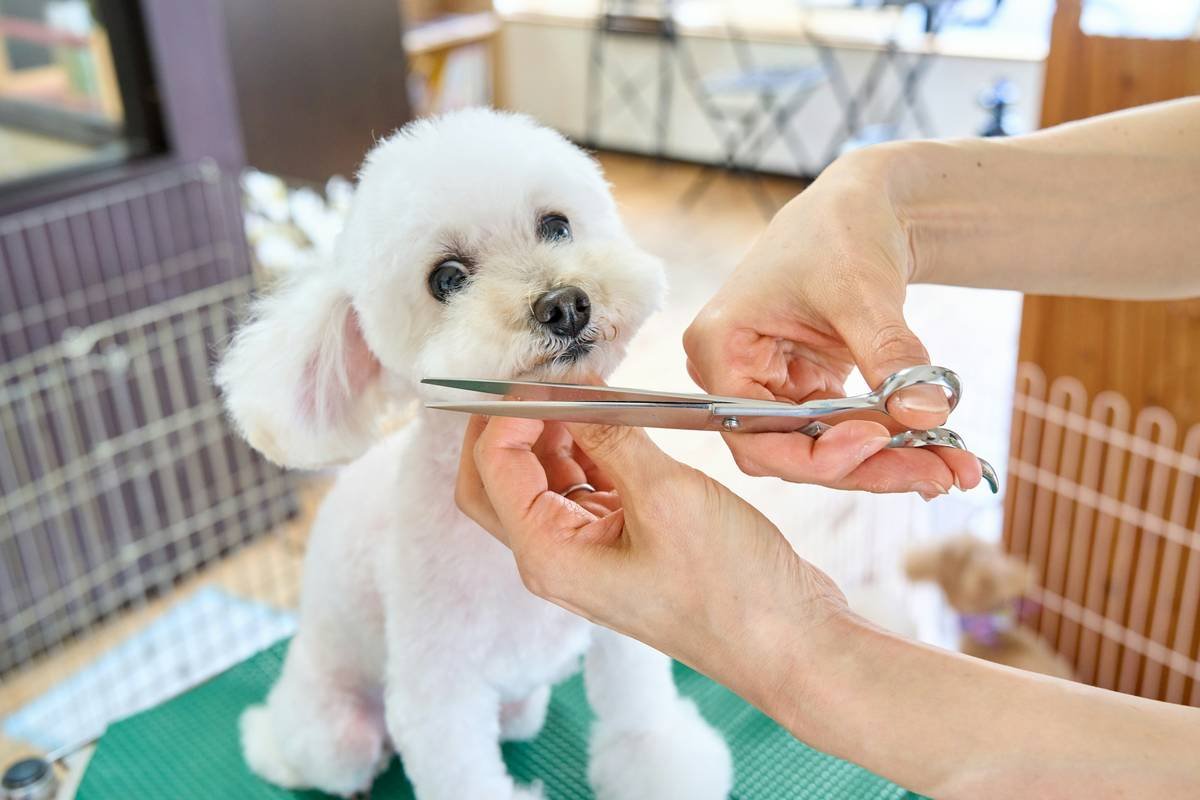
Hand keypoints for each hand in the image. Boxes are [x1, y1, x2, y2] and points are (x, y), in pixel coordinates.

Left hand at [455, 414, 847, 691]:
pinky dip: (591, 451)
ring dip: (554, 433)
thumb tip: (571, 390)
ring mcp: (586, 554)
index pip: (493, 467)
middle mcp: (555, 559)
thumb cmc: (731, 589)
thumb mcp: (666, 496)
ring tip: (592, 393)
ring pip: (541, 480)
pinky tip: (617, 423)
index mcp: (548, 555)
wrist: (786, 642)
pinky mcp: (619, 546)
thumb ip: (610, 437)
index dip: (508, 413)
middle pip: (497, 479)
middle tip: (545, 380)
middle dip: (512, 424)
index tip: (547, 377)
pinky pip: (584, 489)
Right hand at [683, 154, 982, 496]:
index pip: (753, 433)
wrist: (863, 207)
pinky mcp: (803, 392)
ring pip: (822, 451)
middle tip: (939, 473)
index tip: (879, 441)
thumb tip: (927, 415)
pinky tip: (938, 454)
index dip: (814, 452)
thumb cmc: (841, 229)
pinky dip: (889, 445)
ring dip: (887, 464)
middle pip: (791, 451)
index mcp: (719, 347)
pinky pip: (842, 434)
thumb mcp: (863, 291)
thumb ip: (890, 355)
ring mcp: (768, 387)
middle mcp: (733, 376)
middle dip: (867, 466)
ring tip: (953, 467)